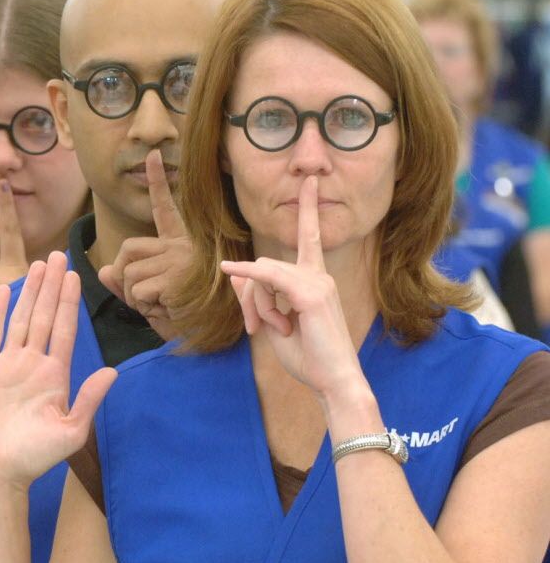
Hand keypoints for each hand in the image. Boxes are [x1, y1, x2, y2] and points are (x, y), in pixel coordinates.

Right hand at [0, 251, 116, 487]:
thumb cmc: (36, 457)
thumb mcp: (71, 431)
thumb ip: (89, 399)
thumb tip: (112, 372)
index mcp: (55, 374)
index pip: (64, 329)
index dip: (68, 302)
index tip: (75, 275)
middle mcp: (33, 363)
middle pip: (43, 315)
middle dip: (51, 286)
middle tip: (58, 255)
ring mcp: (8, 365)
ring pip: (20, 319)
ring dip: (28, 292)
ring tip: (37, 265)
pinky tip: (1, 292)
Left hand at [98, 151, 189, 340]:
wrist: (215, 333)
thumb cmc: (185, 313)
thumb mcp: (152, 295)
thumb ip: (127, 282)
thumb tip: (104, 269)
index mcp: (179, 244)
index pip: (164, 207)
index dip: (157, 181)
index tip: (151, 154)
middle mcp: (180, 247)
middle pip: (128, 248)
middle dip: (123, 273)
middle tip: (141, 293)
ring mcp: (178, 261)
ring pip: (129, 273)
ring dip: (134, 296)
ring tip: (159, 304)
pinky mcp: (175, 278)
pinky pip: (138, 290)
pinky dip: (143, 306)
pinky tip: (165, 309)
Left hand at [220, 176, 362, 397]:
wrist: (333, 381)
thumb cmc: (308, 358)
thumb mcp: (273, 324)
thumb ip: (256, 298)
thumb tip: (236, 275)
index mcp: (315, 280)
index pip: (309, 237)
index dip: (308, 209)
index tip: (311, 181)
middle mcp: (319, 276)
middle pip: (264, 268)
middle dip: (251, 299)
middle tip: (257, 329)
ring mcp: (317, 282)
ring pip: (263, 276)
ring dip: (258, 307)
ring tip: (276, 330)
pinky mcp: (310, 293)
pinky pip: (267, 276)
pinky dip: (246, 274)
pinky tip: (228, 270)